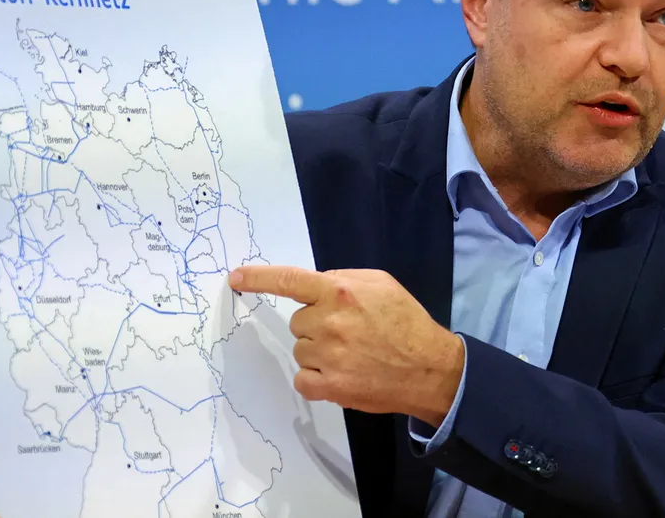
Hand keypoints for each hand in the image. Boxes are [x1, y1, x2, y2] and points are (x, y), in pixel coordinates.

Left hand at [230, 266, 463, 426]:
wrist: (429, 368)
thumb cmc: (405, 321)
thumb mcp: (381, 283)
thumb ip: (343, 279)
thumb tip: (314, 286)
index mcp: (339, 292)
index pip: (289, 280)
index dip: (258, 278)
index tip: (236, 278)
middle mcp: (329, 322)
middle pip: (297, 322)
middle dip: (315, 324)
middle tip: (347, 331)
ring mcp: (328, 357)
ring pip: (300, 350)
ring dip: (317, 351)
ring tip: (351, 354)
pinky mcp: (330, 387)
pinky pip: (302, 379)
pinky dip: (315, 378)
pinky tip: (339, 374)